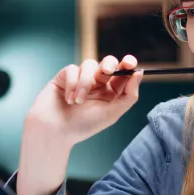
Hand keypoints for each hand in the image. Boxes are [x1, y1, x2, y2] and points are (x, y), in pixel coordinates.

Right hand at [27, 55, 142, 146]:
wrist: (54, 131)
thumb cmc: (83, 125)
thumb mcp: (112, 113)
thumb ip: (128, 95)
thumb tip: (139, 73)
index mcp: (110, 93)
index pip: (123, 74)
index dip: (128, 65)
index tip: (130, 63)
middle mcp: (97, 84)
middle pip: (108, 63)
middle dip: (109, 64)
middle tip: (106, 72)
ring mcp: (80, 79)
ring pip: (90, 65)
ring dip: (85, 83)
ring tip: (78, 102)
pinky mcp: (65, 76)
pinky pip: (73, 69)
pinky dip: (72, 84)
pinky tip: (68, 99)